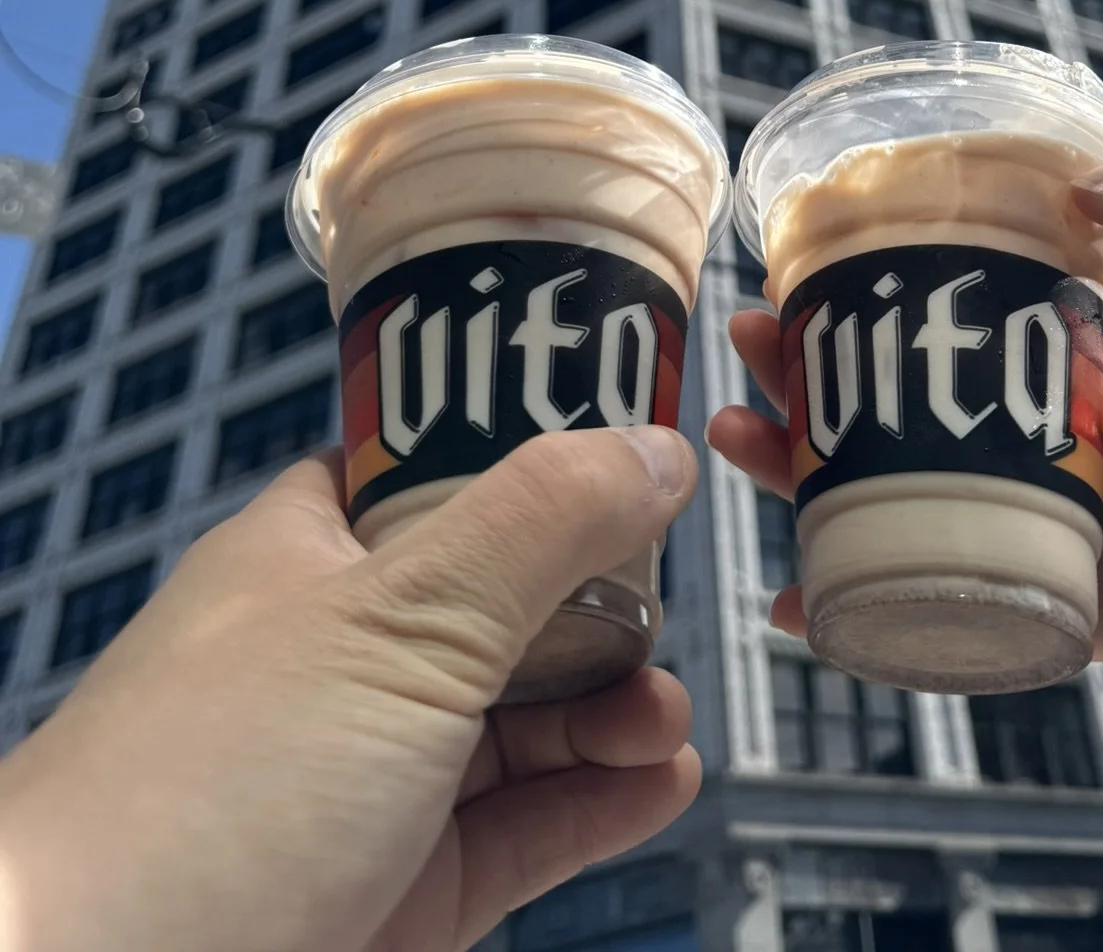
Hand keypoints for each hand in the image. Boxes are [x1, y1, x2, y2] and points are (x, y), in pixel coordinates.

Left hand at [0, 427, 700, 951]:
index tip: (627, 445)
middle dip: (596, 599)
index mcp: (309, 560)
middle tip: (664, 599)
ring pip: (522, 720)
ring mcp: (369, 782)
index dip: (528, 452)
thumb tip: (657, 446)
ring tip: (664, 712)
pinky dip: (598, 800)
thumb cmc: (204, 793)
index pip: (429, 471)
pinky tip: (661, 778)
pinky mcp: (401, 893)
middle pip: (499, 601)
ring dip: (610, 705)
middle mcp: (339, 662)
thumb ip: (540, 524)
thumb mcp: (400, 616)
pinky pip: (525, 829)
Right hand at [708, 115, 1102, 706]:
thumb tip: (1089, 185)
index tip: (806, 265)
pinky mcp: (1099, 610)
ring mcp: (1080, 524)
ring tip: (746, 448)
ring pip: (917, 507)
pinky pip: (971, 620)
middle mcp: (1075, 433)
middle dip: (818, 384)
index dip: (881, 293)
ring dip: (820, 486)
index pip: (965, 312)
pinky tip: (806, 602)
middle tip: (746, 356)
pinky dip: (883, 621)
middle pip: (914, 409)